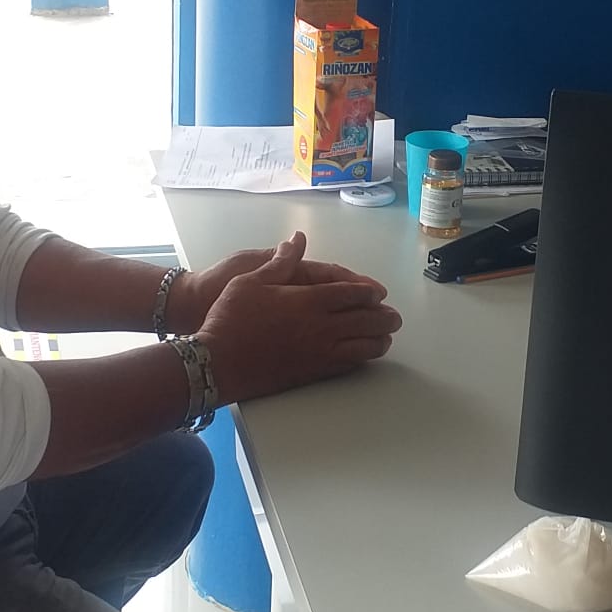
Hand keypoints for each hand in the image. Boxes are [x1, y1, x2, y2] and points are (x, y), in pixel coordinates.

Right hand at [196, 232, 401, 402]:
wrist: (218, 362)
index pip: (352, 294)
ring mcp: (319, 352)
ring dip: (379, 341)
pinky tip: (363, 356)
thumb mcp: (250, 279)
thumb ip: (280, 261)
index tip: (378, 294)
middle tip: (394, 317)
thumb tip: (296, 238)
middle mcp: (321, 326)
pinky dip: (361, 358)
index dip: (369, 293)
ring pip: (362, 347)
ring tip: (386, 338)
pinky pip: (347, 365)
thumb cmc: (230, 318)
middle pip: (366, 321)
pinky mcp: (312, 373)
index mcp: (309, 300)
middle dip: (384, 318)